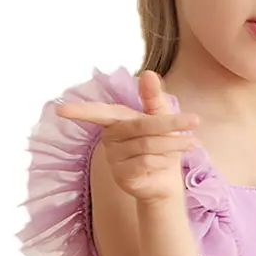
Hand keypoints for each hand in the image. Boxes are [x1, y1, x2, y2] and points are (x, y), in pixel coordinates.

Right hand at [55, 70, 200, 205]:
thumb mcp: (161, 116)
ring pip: (146, 145)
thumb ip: (153, 97)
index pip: (98, 113)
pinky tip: (170, 162)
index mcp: (115, 120)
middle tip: (195, 120)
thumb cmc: (162, 143)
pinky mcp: (122, 176)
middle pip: (140, 126)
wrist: (166, 181)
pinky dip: (163, 160)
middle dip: (169, 124)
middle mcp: (110, 138)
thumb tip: (148, 73)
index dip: (80, 111)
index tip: (60, 110)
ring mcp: (114, 158)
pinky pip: (145, 162)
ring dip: (173, 144)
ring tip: (192, 142)